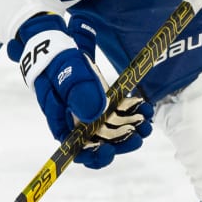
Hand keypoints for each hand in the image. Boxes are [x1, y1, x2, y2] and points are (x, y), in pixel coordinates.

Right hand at [67, 14, 152, 168]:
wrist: (56, 46)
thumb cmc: (55, 61)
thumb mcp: (64, 73)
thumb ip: (77, 91)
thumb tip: (95, 114)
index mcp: (63, 124)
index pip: (78, 152)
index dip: (95, 156)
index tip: (110, 149)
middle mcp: (78, 125)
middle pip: (101, 145)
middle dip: (122, 142)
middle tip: (139, 134)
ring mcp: (92, 115)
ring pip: (114, 131)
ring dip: (132, 129)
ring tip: (146, 120)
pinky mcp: (102, 104)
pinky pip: (120, 114)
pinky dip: (133, 112)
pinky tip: (144, 106)